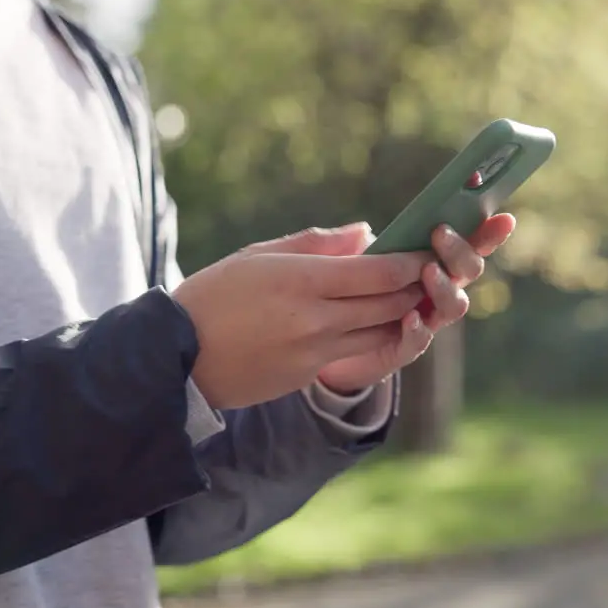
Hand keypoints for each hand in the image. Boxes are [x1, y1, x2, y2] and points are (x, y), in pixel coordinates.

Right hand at [171, 224, 432, 409]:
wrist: (178, 356)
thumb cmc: (213, 295)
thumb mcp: (258, 255)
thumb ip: (316, 243)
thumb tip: (365, 233)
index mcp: (301, 280)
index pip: (378, 271)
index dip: (410, 261)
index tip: (424, 250)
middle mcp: (314, 318)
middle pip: (389, 304)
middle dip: (415, 287)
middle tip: (430, 273)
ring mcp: (314, 351)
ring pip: (380, 333)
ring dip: (400, 316)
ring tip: (408, 297)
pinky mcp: (308, 374)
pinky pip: (355, 353)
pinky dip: (372, 336)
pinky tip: (375, 322)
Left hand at [316, 214, 516, 393]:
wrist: (320, 344)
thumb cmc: (336, 291)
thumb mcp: (337, 261)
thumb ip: (347, 245)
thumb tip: (364, 230)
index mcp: (429, 260)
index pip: (468, 242)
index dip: (487, 230)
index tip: (500, 215)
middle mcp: (436, 290)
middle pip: (468, 270)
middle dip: (460, 250)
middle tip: (440, 233)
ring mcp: (425, 320)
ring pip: (454, 305)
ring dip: (445, 286)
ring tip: (428, 271)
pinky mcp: (404, 349)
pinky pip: (419, 340)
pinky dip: (418, 328)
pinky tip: (409, 317)